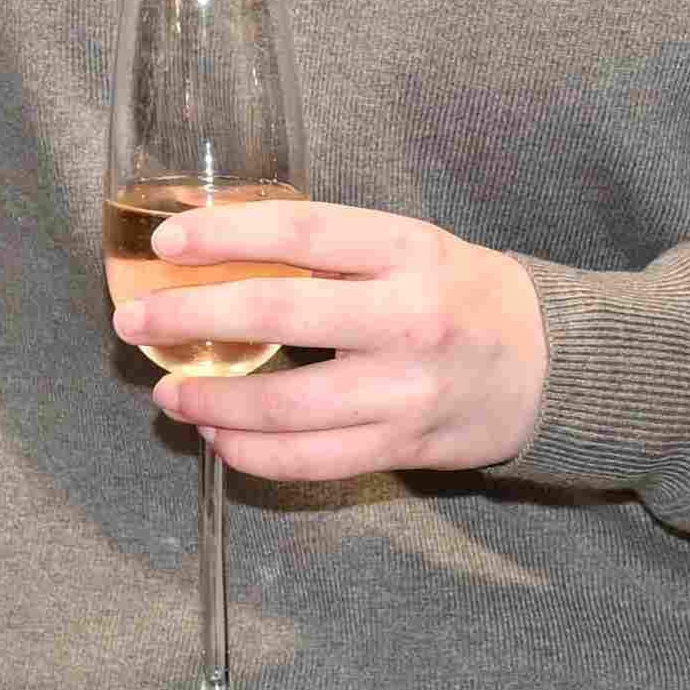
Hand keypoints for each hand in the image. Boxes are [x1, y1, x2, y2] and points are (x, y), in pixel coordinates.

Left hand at [120, 196, 546, 480]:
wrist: (554, 366)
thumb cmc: (465, 295)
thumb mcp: (412, 247)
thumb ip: (333, 250)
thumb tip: (221, 253)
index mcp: (407, 249)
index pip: (301, 229)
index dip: (226, 233)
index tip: (167, 242)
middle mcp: (408, 316)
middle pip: (279, 314)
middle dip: (191, 319)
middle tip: (135, 323)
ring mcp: (407, 388)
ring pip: (288, 404)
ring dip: (213, 402)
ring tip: (170, 393)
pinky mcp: (406, 446)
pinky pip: (314, 460)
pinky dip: (255, 453)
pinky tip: (221, 438)